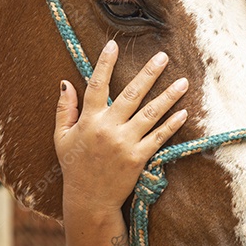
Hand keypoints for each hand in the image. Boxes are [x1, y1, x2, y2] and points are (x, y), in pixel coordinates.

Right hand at [54, 39, 189, 217]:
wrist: (89, 200)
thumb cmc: (74, 167)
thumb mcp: (62, 138)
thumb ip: (64, 109)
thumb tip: (65, 83)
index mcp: (89, 120)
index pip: (97, 85)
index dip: (105, 64)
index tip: (114, 45)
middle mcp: (108, 128)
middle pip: (132, 95)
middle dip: (149, 73)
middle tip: (163, 56)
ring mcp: (125, 143)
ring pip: (150, 114)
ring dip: (168, 96)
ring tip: (183, 82)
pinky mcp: (139, 157)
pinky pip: (159, 137)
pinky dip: (171, 124)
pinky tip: (183, 112)